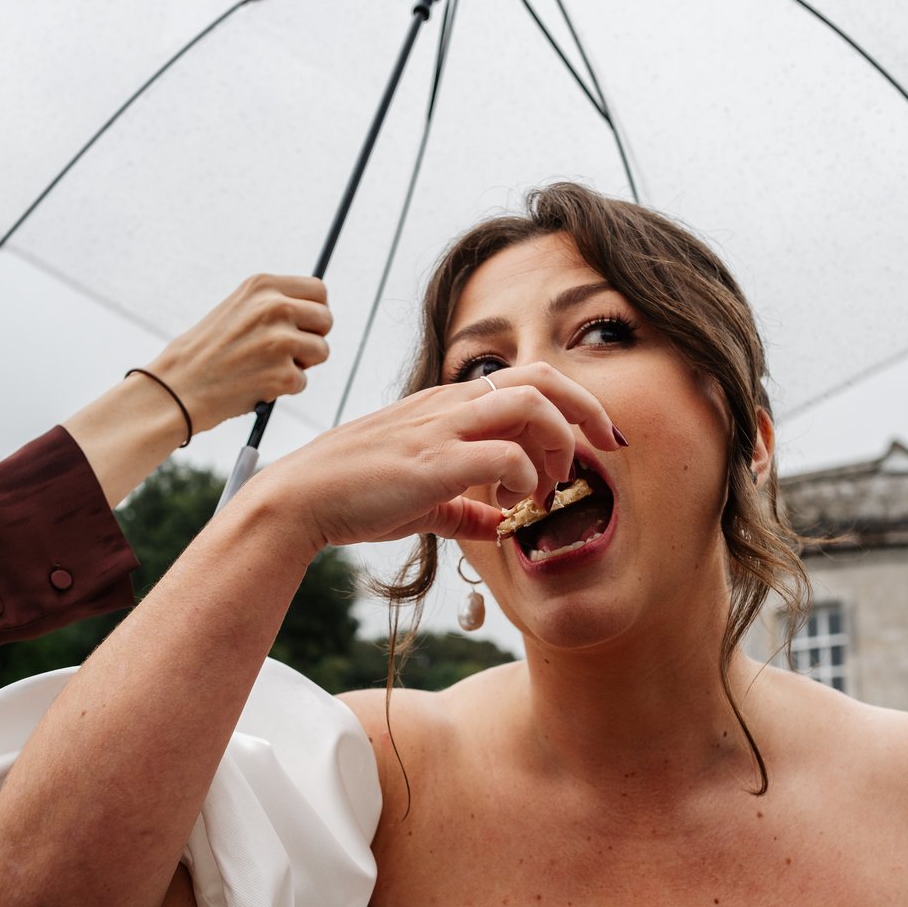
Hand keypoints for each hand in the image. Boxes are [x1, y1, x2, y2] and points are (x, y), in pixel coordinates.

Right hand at [144, 275, 331, 430]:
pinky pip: (302, 382)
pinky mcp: (282, 374)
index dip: (315, 311)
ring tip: (267, 367)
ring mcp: (279, 340)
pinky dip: (283, 389)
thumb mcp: (237, 309)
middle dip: (313, 337)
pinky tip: (256, 383)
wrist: (177, 387)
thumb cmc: (205, 352)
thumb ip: (272, 305)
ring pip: (321, 351)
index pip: (318, 290)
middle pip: (326, 319)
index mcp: (263, 286)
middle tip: (290, 352)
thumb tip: (315, 312)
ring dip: (301, 365)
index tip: (306, 325)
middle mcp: (274, 307)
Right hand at [238, 360, 618, 552]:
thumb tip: (497, 528)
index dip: (575, 404)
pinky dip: (523, 480)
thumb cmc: (356, 496)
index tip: (598, 441)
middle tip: (606, 450)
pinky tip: (512, 508)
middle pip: (543, 379)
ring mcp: (442, 428)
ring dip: (558, 446)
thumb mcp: (421, 501)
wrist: (301, 500)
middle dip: (588, 411)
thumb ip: (464, 510)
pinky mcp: (432, 462)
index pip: (529, 380)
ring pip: (531, 406)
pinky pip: (502, 456)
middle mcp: (451, 405)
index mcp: (450, 405)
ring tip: (551, 487)